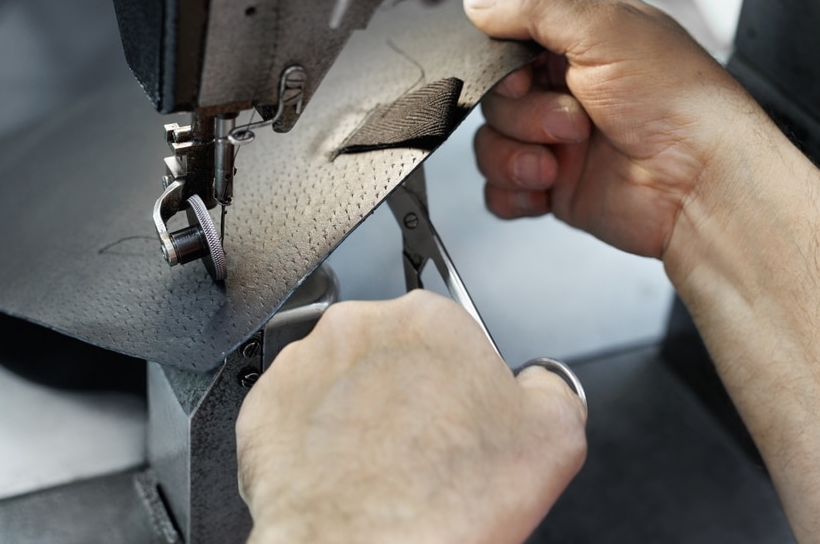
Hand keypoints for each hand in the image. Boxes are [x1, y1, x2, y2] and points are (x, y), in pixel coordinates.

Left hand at [236, 291, 586, 543]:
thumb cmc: (442, 502)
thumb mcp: (555, 437)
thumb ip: (551, 388)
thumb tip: (540, 384)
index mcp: (429, 319)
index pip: (452, 339)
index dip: (462, 387)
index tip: (460, 419)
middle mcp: (360, 326)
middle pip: (393, 355)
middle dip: (407, 392)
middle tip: (420, 449)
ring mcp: (305, 362)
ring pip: (341, 379)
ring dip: (357, 409)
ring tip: (377, 465)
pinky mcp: (264, 404)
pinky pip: (295, 412)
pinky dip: (312, 437)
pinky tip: (339, 471)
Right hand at [465, 0, 760, 257]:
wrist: (700, 184)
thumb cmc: (679, 102)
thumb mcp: (604, 28)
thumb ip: (533, 7)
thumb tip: (477, 0)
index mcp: (580, 44)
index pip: (509, 45)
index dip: (505, 66)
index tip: (525, 77)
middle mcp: (567, 91)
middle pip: (495, 99)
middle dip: (524, 116)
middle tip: (572, 122)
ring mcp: (558, 142)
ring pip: (490, 144)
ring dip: (515, 156)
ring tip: (557, 163)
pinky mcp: (554, 187)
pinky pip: (500, 190)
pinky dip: (510, 192)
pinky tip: (541, 188)